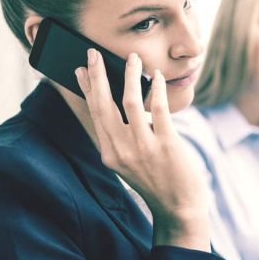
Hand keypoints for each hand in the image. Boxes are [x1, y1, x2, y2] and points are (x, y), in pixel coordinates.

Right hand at [75, 49, 209, 250]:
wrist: (179, 207)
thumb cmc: (157, 180)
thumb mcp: (129, 162)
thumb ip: (122, 138)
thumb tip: (119, 104)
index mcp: (109, 153)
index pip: (94, 114)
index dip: (87, 89)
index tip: (79, 69)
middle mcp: (121, 150)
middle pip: (104, 105)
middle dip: (97, 76)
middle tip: (93, 53)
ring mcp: (143, 147)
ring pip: (130, 102)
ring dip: (130, 76)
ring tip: (132, 58)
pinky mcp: (165, 144)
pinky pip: (159, 109)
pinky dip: (157, 88)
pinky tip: (157, 76)